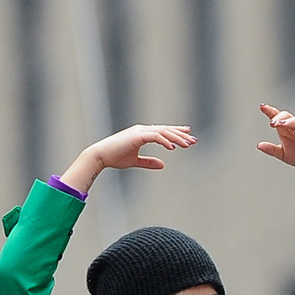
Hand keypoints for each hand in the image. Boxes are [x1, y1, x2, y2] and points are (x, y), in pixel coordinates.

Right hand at [59, 124, 195, 193]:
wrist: (100, 156)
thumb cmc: (115, 158)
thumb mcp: (135, 161)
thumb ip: (149, 162)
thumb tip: (163, 164)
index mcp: (142, 133)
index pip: (163, 131)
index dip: (176, 132)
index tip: (188, 135)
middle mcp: (142, 130)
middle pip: (166, 130)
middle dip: (180, 134)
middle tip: (194, 140)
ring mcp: (139, 132)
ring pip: (163, 132)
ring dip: (176, 138)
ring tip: (187, 145)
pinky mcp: (137, 136)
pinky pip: (155, 137)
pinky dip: (165, 141)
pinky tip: (173, 148)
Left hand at [256, 105, 294, 170]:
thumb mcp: (282, 154)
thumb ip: (271, 149)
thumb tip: (259, 145)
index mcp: (284, 129)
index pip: (276, 117)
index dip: (269, 111)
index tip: (262, 106)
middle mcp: (293, 127)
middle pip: (286, 116)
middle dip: (279, 117)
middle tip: (272, 123)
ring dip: (289, 121)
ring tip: (282, 124)